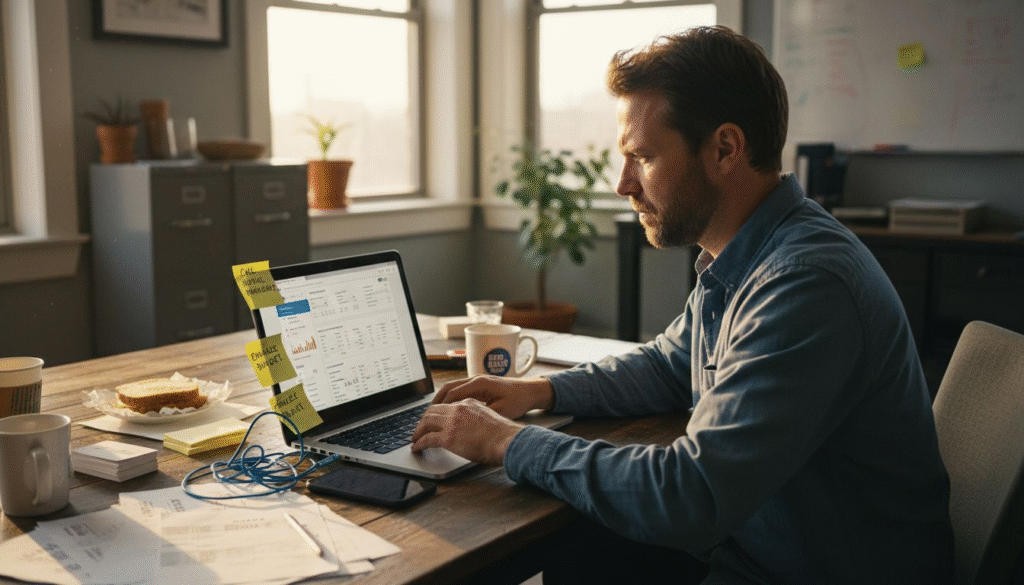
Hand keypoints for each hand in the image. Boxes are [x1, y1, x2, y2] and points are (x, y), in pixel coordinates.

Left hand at [410, 398, 523, 464]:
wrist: (506, 440)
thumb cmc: (503, 434)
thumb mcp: (488, 416)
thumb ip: (476, 417)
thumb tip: (470, 426)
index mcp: (468, 403)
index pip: (446, 405)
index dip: (435, 414)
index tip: (432, 421)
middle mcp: (457, 409)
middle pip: (432, 411)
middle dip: (423, 421)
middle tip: (419, 430)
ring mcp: (452, 423)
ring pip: (426, 422)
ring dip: (418, 431)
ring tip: (415, 439)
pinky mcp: (448, 437)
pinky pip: (427, 439)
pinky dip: (419, 443)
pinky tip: (417, 448)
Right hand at [433, 376, 554, 419]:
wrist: (531, 391)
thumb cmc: (518, 400)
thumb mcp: (501, 410)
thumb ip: (482, 414)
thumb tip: (465, 423)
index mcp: (479, 384)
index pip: (452, 394)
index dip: (440, 407)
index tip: (431, 418)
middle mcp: (476, 379)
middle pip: (448, 388)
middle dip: (435, 402)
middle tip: (426, 416)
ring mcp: (477, 380)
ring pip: (452, 387)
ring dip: (441, 399)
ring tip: (432, 413)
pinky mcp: (480, 385)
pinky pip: (460, 389)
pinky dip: (450, 398)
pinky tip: (448, 409)